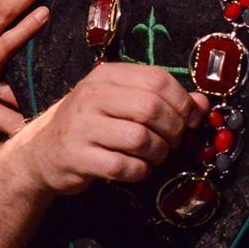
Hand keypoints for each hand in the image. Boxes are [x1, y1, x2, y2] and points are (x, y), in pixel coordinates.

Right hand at [9, 62, 207, 196]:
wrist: (45, 153)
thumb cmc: (92, 125)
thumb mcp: (123, 103)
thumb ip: (162, 100)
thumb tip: (203, 104)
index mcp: (107, 76)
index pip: (157, 80)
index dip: (183, 102)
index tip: (192, 120)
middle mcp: (92, 95)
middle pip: (151, 108)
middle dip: (173, 130)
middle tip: (174, 142)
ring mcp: (82, 126)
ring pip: (139, 139)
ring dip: (158, 153)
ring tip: (156, 156)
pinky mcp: (78, 156)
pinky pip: (124, 166)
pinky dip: (140, 171)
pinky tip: (139, 169)